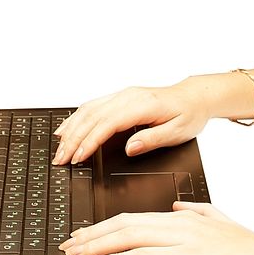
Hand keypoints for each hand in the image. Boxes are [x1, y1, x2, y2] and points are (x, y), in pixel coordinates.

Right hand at [52, 79, 211, 164]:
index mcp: (141, 105)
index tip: (78, 157)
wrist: (194, 96)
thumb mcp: (178, 132)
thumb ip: (152, 140)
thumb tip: (130, 148)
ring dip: (70, 129)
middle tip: (60, 159)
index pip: (107, 124)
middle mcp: (127, 97)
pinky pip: (91, 106)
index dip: (89, 141)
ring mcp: (121, 95)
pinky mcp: (118, 97)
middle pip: (91, 117)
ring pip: (87, 110)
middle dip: (72, 139)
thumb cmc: (188, 114)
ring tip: (59, 148)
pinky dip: (75, 118)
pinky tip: (66, 128)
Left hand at [59, 201, 253, 254]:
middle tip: (69, 244)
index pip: (131, 217)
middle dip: (91, 234)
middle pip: (122, 223)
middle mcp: (178, 223)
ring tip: (75, 254)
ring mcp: (181, 238)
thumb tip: (179, 208)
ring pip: (127, 235)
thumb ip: (199, 213)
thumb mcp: (222, 224)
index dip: (103, 226)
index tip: (84, 235)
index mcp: (183, 217)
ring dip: (95, 246)